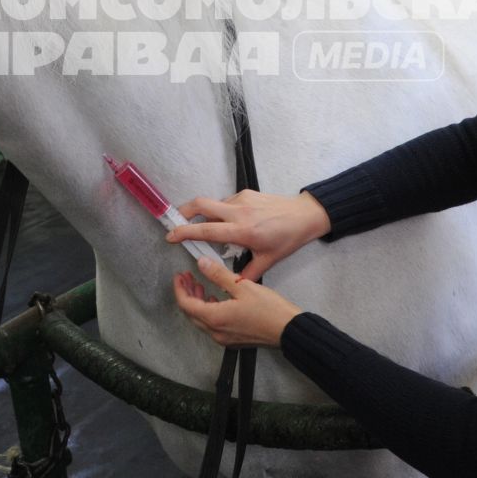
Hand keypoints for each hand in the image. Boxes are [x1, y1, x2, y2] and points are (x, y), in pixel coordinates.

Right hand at [168, 190, 331, 280]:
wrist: (306, 215)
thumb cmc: (288, 239)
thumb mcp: (268, 261)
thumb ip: (247, 274)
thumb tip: (230, 285)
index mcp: (242, 231)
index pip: (206, 230)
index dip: (184, 232)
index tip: (170, 236)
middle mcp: (238, 212)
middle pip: (201, 204)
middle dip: (183, 211)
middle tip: (175, 222)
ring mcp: (242, 199)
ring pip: (214, 204)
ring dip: (205, 214)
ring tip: (210, 229)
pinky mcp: (247, 193)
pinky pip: (226, 201)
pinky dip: (221, 211)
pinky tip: (230, 222)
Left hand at [172, 256, 303, 347]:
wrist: (288, 330)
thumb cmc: (269, 309)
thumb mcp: (243, 286)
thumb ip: (219, 274)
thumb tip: (201, 263)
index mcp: (215, 318)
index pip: (186, 304)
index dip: (180, 288)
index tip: (180, 275)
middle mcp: (216, 332)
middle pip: (191, 313)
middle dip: (187, 294)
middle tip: (187, 278)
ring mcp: (224, 338)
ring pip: (201, 320)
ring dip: (197, 302)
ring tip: (199, 285)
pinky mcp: (233, 340)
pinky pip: (212, 325)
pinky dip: (209, 310)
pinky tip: (215, 299)